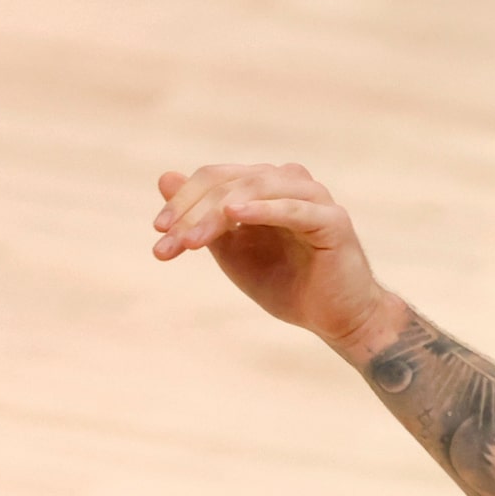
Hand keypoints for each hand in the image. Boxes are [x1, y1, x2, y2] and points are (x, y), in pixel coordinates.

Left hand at [151, 163, 399, 354]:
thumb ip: (201, 218)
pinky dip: (265, 208)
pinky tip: (236, 215)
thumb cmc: (287, 283)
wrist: (336, 318)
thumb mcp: (232, 251)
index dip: (183, 201)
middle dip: (193, 211)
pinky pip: (295, 209)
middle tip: (168, 241)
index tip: (158, 233)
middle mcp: (288, 182)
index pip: (215, 178)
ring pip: (257, 188)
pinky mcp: (332, 221)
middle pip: (230, 180)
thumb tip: (163, 178)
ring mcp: (312, 198)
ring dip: (218, 212)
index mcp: (264, 186)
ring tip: (191, 239)